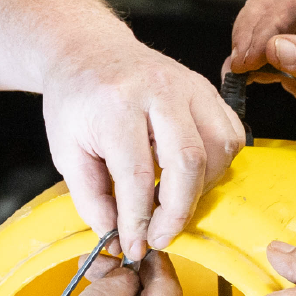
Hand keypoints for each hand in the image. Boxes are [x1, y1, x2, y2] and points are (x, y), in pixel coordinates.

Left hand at [41, 44, 243, 258]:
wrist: (88, 50)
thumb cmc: (76, 100)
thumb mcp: (65, 151)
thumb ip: (90, 198)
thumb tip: (117, 236)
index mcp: (116, 104)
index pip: (137, 175)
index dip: (138, 220)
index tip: (134, 245)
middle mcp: (158, 89)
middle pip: (188, 162)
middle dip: (177, 212)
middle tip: (159, 237)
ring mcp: (189, 85)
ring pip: (219, 149)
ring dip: (200, 189)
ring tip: (171, 202)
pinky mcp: (207, 89)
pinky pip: (230, 135)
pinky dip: (217, 165)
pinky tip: (188, 175)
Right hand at [226, 0, 295, 159]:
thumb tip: (275, 50)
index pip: (295, 0)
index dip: (268, 26)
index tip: (251, 57)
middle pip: (271, 5)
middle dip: (251, 32)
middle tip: (241, 66)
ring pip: (263, 26)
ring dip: (246, 46)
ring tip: (238, 73)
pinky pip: (266, 56)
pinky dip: (250, 67)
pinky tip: (243, 80)